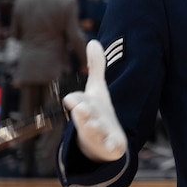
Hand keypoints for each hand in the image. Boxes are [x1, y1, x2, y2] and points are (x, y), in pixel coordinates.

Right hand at [63, 40, 127, 161]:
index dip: (75, 99)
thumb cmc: (96, 111)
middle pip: (82, 115)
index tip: (71, 99)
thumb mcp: (96, 89)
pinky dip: (110, 146)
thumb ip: (96, 67)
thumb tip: (94, 40)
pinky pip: (109, 147)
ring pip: (92, 130)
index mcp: (84, 105)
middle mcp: (88, 119)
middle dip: (81, 111)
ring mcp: (97, 133)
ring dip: (92, 127)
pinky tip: (114, 146)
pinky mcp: (109, 145)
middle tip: (81, 108)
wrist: (99, 144)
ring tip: (93, 123)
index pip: (76, 100)